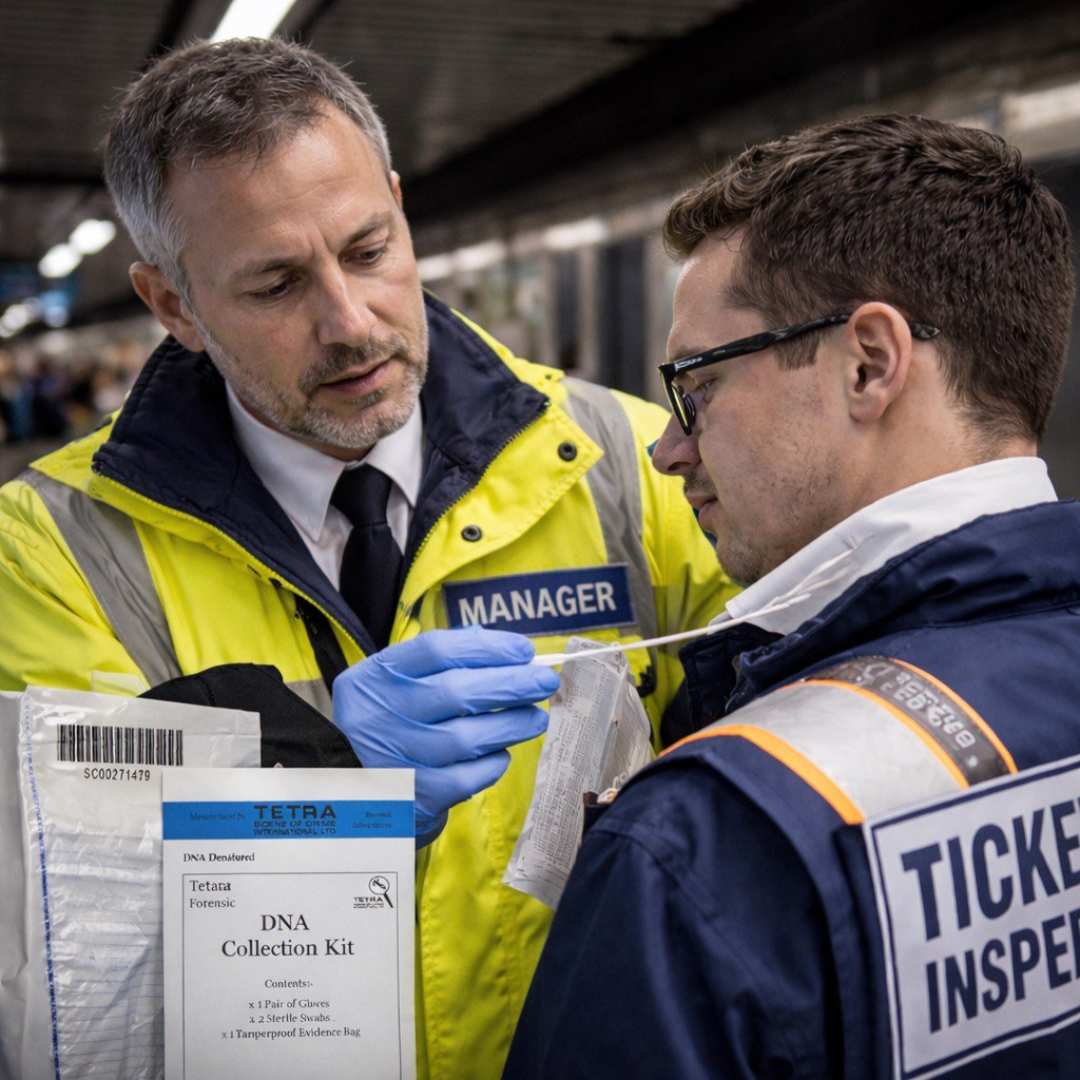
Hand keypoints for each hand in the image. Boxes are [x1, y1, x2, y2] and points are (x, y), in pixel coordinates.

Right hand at [333, 626, 559, 845]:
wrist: (348, 790)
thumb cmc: (386, 724)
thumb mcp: (392, 684)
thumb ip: (440, 662)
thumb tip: (507, 652)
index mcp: (375, 678)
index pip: (436, 650)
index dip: (487, 647)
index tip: (523, 650)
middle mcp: (381, 716)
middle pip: (456, 692)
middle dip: (511, 684)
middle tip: (545, 681)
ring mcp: (396, 760)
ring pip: (467, 738)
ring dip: (512, 724)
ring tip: (536, 717)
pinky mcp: (414, 798)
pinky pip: (467, 778)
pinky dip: (493, 763)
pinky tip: (502, 752)